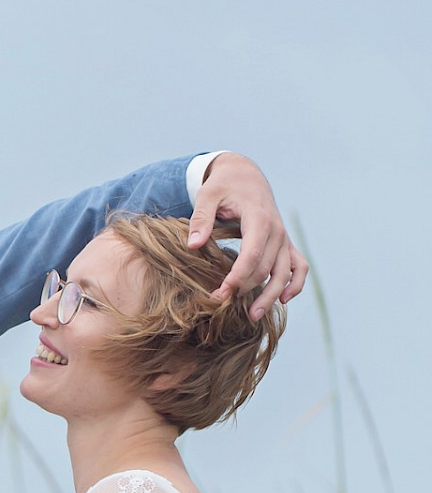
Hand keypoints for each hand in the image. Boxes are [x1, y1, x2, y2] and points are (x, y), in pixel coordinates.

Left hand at [187, 153, 307, 317]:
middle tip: (222, 305)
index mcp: (259, 218)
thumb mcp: (207, 195)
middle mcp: (277, 230)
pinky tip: (283, 300)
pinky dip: (296, 284)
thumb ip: (201, 218)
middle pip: (266, 268)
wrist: (245, 176)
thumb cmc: (223, 186)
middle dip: (246, 289)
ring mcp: (284, 238)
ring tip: (253, 316)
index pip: (252, 254)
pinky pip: (299, 266)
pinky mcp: (285, 244)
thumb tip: (193, 245)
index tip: (220, 294)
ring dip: (271, 296)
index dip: (238, 277)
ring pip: (285, 273)